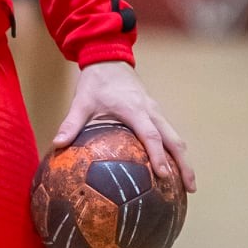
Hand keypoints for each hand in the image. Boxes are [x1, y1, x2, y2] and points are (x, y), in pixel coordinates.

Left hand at [54, 61, 195, 192]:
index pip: (151, 136)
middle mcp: (151, 111)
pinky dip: (175, 151)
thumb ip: (71, 123)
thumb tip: (57, 145)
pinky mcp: (155, 113)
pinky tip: (173, 169)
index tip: (163, 175)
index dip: (157, 156)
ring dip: (184, 160)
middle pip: (174, 140)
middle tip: (190, 189)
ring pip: (175, 138)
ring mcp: (156, 111)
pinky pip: (169, 134)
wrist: (109, 59)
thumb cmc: (96, 82)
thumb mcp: (81, 101)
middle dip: (184, 164)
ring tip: (188, 185)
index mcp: (135, 110)